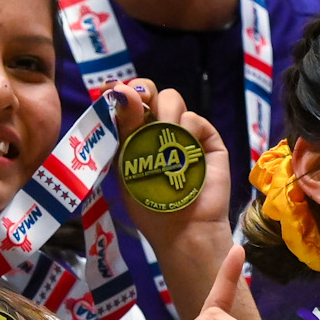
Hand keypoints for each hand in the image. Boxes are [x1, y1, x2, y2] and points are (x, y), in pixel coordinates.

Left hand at [106, 79, 233, 243]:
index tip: (111, 90)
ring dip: (164, 112)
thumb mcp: (127, 166)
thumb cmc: (150, 206)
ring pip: (172, 99)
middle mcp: (159, 130)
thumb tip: (122, 89)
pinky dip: (186, 127)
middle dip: (142, 90)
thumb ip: (123, 128)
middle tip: (139, 104)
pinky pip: (194, 119)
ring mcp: (184, 133)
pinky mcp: (207, 140)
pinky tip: (183, 146)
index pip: (128, 101)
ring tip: (162, 138)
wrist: (181, 230)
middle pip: (150, 91)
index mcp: (135, 135)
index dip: (121, 91)